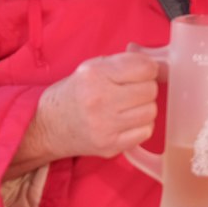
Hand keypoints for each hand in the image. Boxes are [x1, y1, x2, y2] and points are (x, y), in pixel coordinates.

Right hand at [30, 49, 160, 159]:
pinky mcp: (110, 146)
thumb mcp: (93, 67)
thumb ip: (125, 60)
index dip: (148, 68)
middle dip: (145, 88)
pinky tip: (125, 122)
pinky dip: (141, 126)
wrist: (48, 125)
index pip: (145, 68)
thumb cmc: (75, 93)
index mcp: (95, 74)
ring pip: (151, 112)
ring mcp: (104, 126)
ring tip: (127, 107)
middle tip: (131, 91)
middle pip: (150, 90)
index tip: (142, 72)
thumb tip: (159, 63)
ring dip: (144, 108)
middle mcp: (99, 100)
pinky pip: (146, 132)